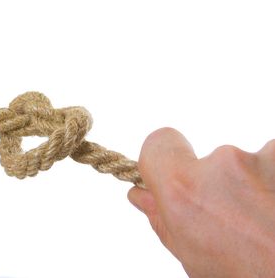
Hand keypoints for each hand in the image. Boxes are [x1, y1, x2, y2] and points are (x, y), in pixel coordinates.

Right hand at [128, 127, 274, 277]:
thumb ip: (164, 219)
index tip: (175, 172)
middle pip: (212, 159)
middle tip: (243, 224)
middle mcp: (224, 165)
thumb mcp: (197, 261)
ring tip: (272, 224)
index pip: (159, 142)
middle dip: (222, 185)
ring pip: (253, 166)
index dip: (163, 158)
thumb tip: (141, 196)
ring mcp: (267, 159)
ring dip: (260, 188)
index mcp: (185, 193)